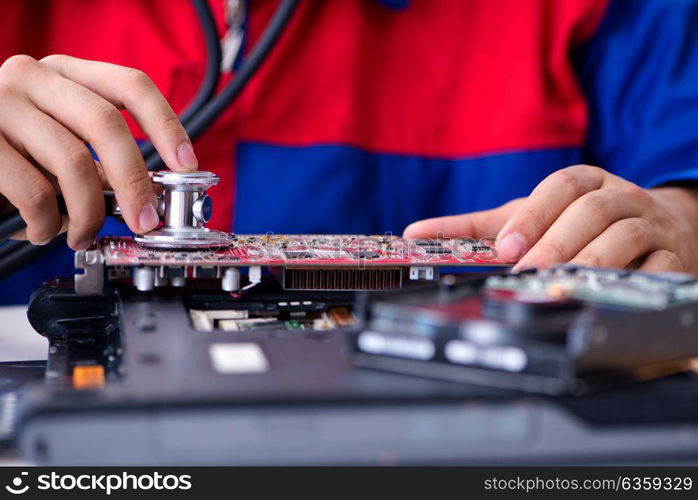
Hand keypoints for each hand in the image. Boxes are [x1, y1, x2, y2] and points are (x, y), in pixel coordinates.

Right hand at [0, 54, 197, 248]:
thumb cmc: (12, 158)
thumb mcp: (60, 146)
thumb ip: (101, 160)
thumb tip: (149, 196)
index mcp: (65, 75)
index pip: (130, 84)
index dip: (167, 125)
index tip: (188, 164)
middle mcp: (33, 78)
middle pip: (106, 124)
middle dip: (135, 182)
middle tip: (146, 221)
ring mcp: (0, 104)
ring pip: (74, 162)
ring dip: (90, 213)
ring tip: (84, 236)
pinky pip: (33, 191)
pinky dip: (49, 223)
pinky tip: (44, 230)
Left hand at [404, 165, 697, 272]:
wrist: (661, 228)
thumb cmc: (580, 224)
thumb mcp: (531, 219)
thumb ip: (479, 228)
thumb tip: (415, 233)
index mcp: (585, 182)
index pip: (562, 185)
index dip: (534, 214)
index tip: (507, 247)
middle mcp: (621, 196)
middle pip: (593, 210)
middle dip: (557, 242)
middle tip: (526, 273)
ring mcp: (651, 226)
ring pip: (626, 236)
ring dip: (589, 262)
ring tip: (558, 288)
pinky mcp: (674, 257)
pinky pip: (662, 268)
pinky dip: (634, 282)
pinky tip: (605, 297)